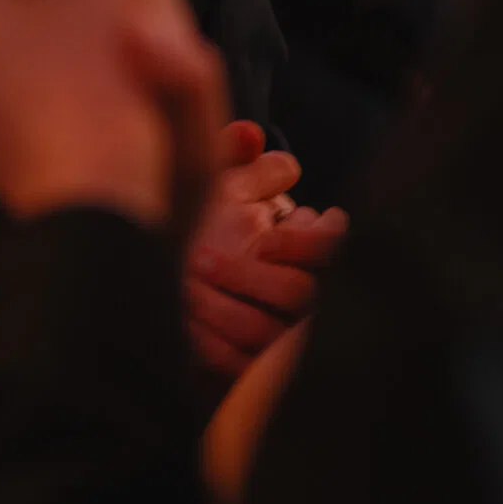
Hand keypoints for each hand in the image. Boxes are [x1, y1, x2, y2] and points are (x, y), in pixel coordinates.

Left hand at [180, 123, 348, 376]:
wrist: (169, 279)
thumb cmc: (208, 223)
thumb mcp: (220, 185)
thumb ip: (237, 155)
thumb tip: (250, 134)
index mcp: (308, 246)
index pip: (333, 248)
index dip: (308, 243)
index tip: (263, 235)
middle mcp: (303, 294)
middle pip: (301, 292)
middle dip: (251, 275)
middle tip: (202, 259)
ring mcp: (279, 335)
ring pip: (268, 333)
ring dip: (225, 311)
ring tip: (187, 289)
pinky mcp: (252, 368)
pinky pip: (242, 368)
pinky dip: (214, 348)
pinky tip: (185, 328)